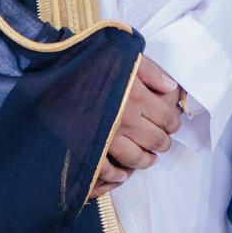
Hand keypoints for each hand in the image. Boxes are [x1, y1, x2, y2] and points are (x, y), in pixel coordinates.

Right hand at [88, 56, 184, 199]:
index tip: (172, 125)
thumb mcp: (125, 57)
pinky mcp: (90, 145)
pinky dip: (117, 175)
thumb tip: (170, 86)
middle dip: (163, 143)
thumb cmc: (91, 63)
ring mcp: (108, 135)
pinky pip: (107, 168)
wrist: (58, 73)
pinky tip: (123, 174)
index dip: (173, 124)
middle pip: (155, 140)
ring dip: (146, 161)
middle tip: (164, 142)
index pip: (166, 118)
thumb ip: (150, 71)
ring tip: (150, 159)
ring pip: (136, 157)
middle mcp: (126, 119)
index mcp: (137, 97)